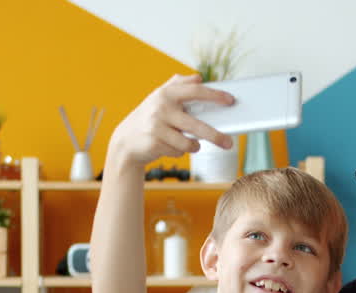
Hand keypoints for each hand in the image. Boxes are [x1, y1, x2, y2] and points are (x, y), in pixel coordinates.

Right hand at [107, 74, 234, 170]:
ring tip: (189, 143)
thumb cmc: (148, 118)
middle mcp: (161, 108)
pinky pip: (178, 152)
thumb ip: (178, 84)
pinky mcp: (154, 144)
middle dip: (215, 136)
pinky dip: (178, 152)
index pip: (195, 91)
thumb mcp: (159, 97)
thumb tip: (198, 77)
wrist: (125, 141)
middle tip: (229, 143)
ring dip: (193, 146)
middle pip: (196, 125)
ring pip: (189, 143)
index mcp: (166, 93)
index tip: (230, 100)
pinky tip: (169, 146)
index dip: (215, 95)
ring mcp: (156, 127)